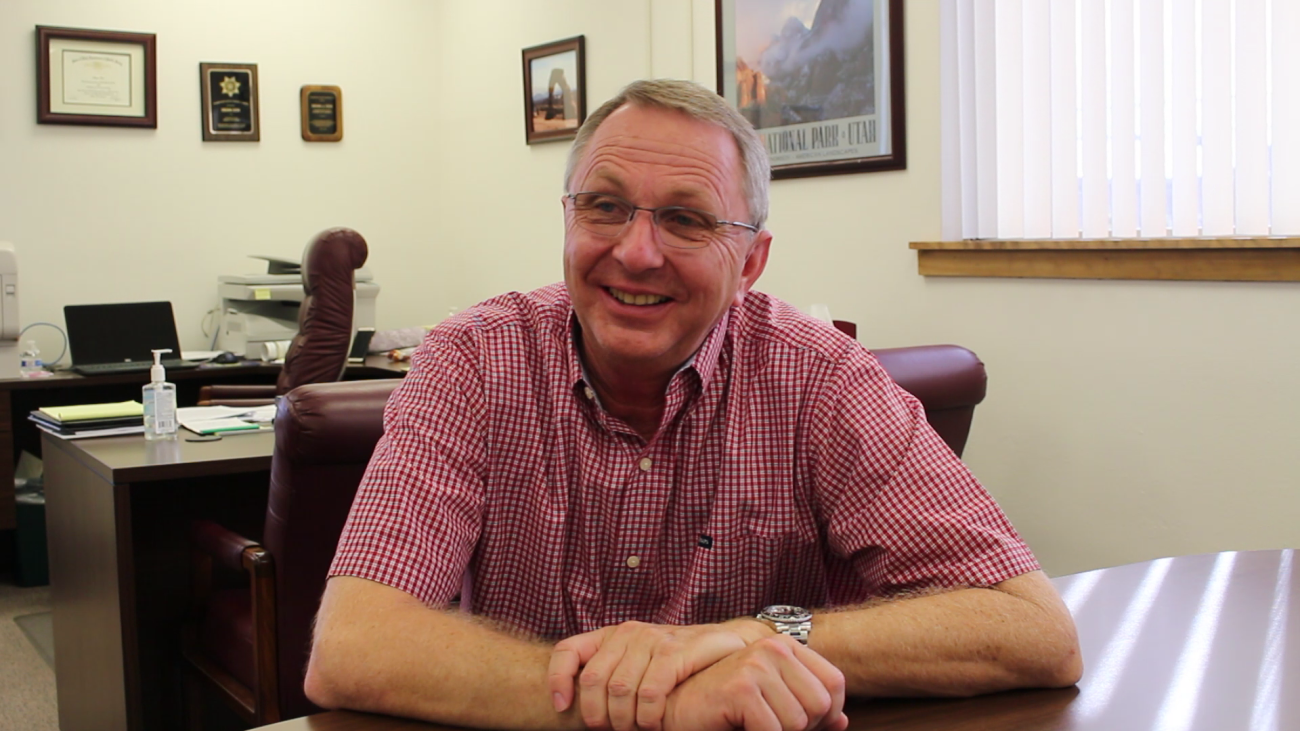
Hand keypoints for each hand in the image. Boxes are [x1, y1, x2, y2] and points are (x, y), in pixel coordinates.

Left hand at [549, 619, 769, 729]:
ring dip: (623, 720)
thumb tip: (569, 704)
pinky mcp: (675, 651)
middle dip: (596, 714)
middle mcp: (628, 633)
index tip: (561, 708)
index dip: (558, 679)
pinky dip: (648, 716)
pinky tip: (654, 724)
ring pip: (620, 689)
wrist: (725, 645)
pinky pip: (650, 692)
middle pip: (593, 680)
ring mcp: (652, 640)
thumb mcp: (638, 661)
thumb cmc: (677, 661)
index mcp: (612, 635)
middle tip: (610, 730)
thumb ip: (612, 672)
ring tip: (634, 729)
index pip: (568, 650)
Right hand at [663, 636, 847, 730]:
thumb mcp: (772, 704)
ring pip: (798, 723)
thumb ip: (806, 708)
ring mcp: (755, 664)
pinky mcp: (740, 687)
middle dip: (801, 729)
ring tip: (750, 726)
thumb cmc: (723, 709)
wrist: (675, 709)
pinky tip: (739, 728)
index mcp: (785, 646)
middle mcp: (773, 648)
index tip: (797, 725)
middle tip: (767, 727)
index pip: (834, 684)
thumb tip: (842, 721)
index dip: (825, 715)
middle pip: (820, 705)